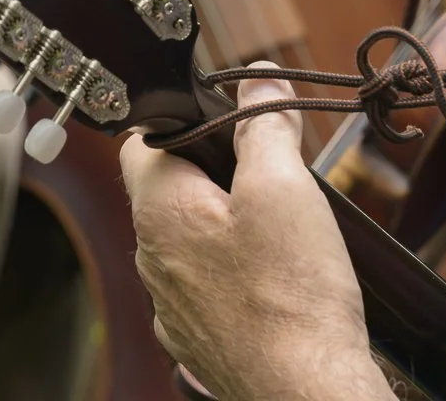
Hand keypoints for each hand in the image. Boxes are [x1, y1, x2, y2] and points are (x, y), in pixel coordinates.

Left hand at [120, 69, 383, 400]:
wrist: (304, 392)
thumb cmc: (291, 296)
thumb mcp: (284, 186)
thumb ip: (263, 126)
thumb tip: (257, 76)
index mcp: (158, 211)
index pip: (141, 140)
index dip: (184, 120)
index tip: (230, 120)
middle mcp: (151, 259)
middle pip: (171, 189)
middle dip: (217, 173)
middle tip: (272, 172)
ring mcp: (173, 306)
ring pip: (192, 241)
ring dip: (227, 226)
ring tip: (283, 230)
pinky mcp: (200, 339)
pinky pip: (209, 287)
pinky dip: (236, 274)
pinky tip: (277, 280)